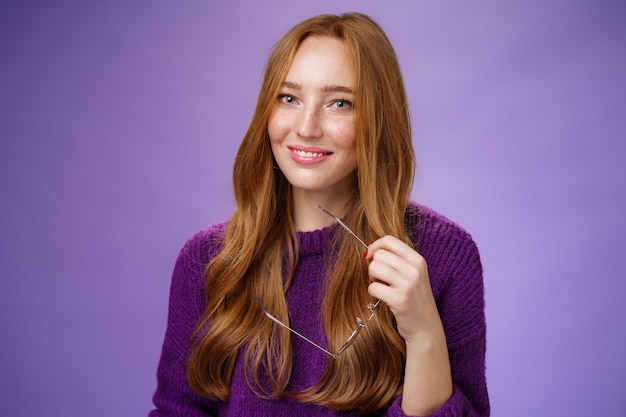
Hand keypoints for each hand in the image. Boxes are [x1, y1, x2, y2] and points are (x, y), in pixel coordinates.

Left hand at [364, 235, 452, 414]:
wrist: (426, 327)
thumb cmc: (414, 299)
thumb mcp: (412, 274)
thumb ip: (396, 260)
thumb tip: (369, 249)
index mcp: (418, 260)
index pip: (389, 240)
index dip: (375, 246)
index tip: (370, 256)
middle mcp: (415, 269)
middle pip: (379, 255)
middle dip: (374, 266)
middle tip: (381, 279)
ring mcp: (408, 284)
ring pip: (374, 268)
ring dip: (373, 279)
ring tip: (383, 288)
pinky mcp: (399, 299)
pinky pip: (373, 288)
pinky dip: (373, 293)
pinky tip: (384, 299)